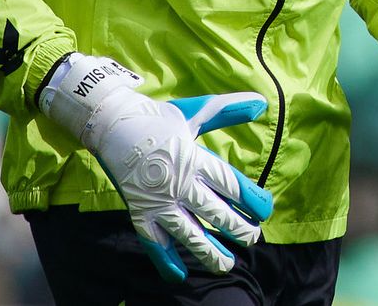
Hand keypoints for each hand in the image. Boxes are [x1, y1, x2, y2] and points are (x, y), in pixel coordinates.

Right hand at [38, 53, 273, 281]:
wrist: (111, 122)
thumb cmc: (157, 117)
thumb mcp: (195, 110)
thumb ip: (228, 110)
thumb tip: (261, 104)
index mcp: (194, 159)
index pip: (230, 184)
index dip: (251, 199)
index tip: (266, 210)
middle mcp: (178, 183)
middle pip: (214, 213)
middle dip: (237, 229)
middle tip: (252, 239)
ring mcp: (157, 200)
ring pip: (188, 233)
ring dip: (209, 252)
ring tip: (227, 264)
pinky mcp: (138, 210)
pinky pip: (152, 240)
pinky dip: (164, 259)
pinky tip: (178, 275)